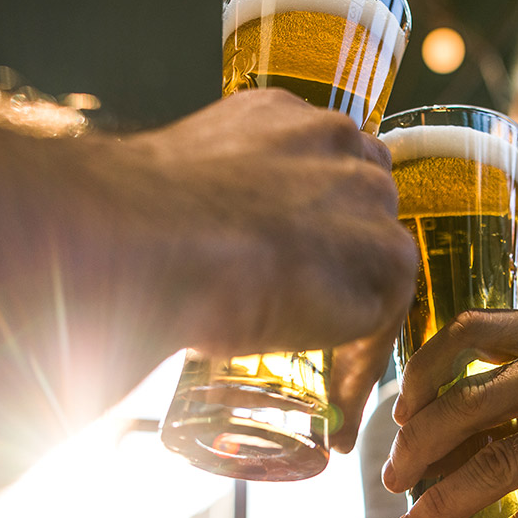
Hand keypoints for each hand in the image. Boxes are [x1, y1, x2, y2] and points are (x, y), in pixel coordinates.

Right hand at [98, 89, 415, 445]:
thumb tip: (191, 253)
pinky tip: (334, 400)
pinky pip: (384, 314)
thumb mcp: (173, 194)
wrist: (146, 241)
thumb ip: (209, 208)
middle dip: (343, 261)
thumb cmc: (133, 224)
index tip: (299, 260)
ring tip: (326, 383)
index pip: (324, 165)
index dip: (315, 219)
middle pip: (363, 206)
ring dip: (353, 319)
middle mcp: (334, 143)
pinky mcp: (383, 254)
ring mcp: (365, 196)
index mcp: (281, 118)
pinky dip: (361, 362)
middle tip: (313, 316)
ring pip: (377, 262)